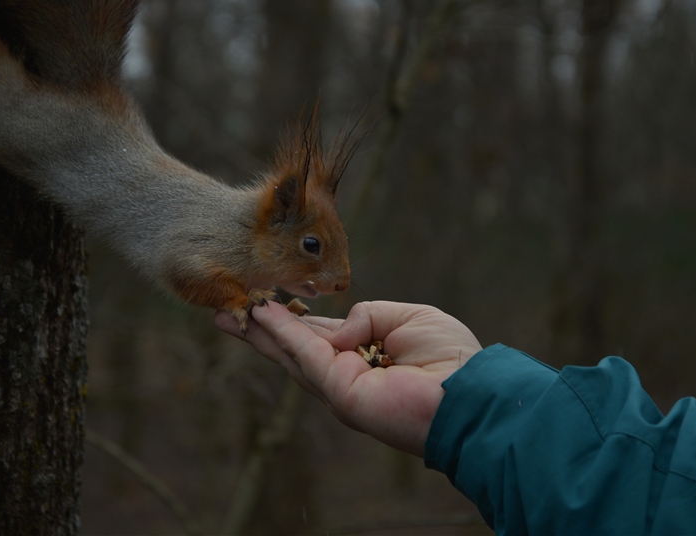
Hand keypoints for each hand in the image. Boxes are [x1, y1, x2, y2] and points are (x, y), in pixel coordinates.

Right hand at [215, 300, 482, 456]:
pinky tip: (261, 314)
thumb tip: (340, 330)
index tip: (264, 303)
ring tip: (228, 315)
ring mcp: (339, 385)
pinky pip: (306, 353)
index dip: (290, 320)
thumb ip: (368, 314)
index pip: (317, 336)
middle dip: (260, 329)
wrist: (469, 392)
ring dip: (259, 332)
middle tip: (226, 312)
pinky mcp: (340, 391)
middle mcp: (345, 372)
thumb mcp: (408, 317)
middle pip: (293, 347)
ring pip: (290, 352)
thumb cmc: (450, 358)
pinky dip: (282, 332)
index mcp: (363, 354)